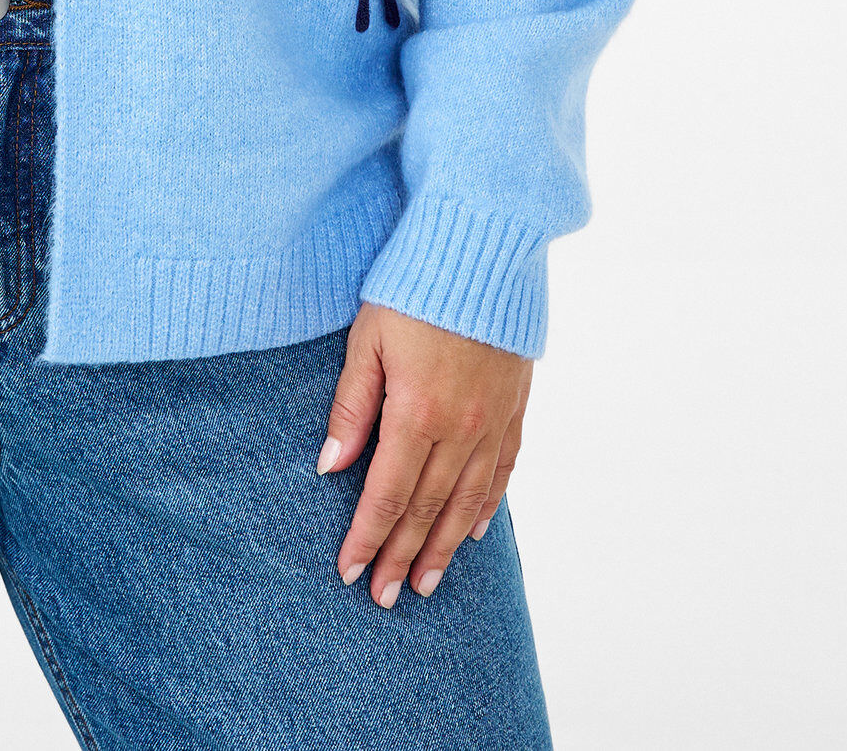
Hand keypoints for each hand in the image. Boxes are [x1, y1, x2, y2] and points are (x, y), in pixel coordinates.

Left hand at [316, 302, 531, 606]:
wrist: (484, 249)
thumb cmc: (414, 286)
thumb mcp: (367, 338)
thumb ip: (351, 405)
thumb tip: (330, 466)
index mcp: (417, 413)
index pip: (387, 494)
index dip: (367, 538)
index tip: (350, 573)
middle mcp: (460, 428)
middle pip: (426, 509)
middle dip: (401, 556)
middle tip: (384, 596)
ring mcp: (493, 421)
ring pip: (467, 502)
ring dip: (442, 547)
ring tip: (425, 583)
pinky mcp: (515, 407)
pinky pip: (502, 471)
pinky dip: (486, 507)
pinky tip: (471, 531)